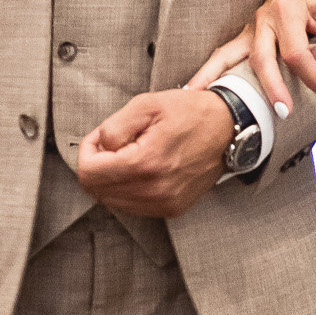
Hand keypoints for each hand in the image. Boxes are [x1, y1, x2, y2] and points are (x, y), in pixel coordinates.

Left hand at [78, 88, 232, 218]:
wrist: (228, 128)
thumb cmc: (190, 112)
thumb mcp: (147, 104)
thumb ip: (113, 127)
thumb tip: (99, 148)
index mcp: (146, 163)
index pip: (89, 173)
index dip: (87, 151)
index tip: (100, 138)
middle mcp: (155, 191)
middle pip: (97, 191)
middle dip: (98, 165)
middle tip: (115, 144)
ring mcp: (165, 204)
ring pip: (112, 201)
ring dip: (113, 178)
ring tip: (131, 154)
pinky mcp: (172, 209)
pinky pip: (133, 206)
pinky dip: (129, 188)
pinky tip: (143, 168)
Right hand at [186, 0, 315, 117]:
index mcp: (287, 10)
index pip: (297, 53)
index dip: (314, 75)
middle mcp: (263, 19)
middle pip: (263, 59)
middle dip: (273, 88)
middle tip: (285, 112)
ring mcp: (250, 30)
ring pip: (231, 56)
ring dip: (218, 79)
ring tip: (200, 99)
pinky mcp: (244, 39)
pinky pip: (222, 55)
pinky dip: (208, 71)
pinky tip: (192, 88)